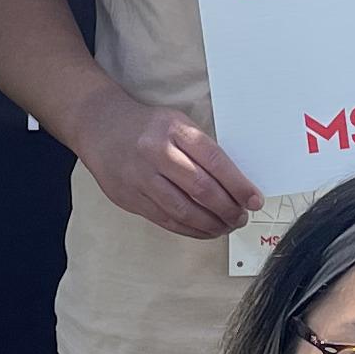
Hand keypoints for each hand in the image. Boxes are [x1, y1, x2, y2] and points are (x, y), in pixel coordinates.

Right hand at [71, 87, 262, 238]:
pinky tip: (204, 230)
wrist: (100, 126)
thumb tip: (235, 184)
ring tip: (226, 226)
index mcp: (174, 130)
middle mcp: (156, 153)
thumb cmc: (146, 126)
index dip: (238, 185)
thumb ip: (201, 150)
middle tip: (241, 217)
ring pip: (183, 210)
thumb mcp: (177, 123)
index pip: (215, 161)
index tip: (254, 200)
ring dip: (211, 224)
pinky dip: (190, 229)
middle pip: (201, 189)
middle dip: (228, 208)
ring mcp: (140, 178)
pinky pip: (165, 220)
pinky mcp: (129, 198)